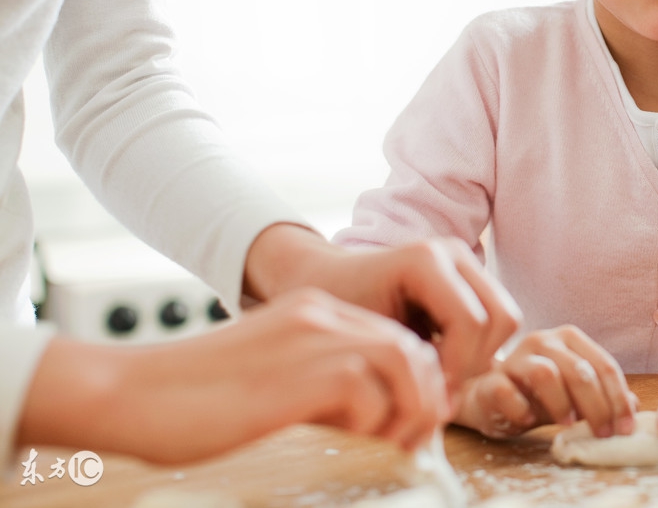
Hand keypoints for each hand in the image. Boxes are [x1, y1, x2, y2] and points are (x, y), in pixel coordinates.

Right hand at [18, 289, 448, 463]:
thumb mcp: (271, 380)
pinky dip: (373, 426)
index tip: (409, 427)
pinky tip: (348, 445)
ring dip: (409, 412)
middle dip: (424, 400)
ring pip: (406, 362)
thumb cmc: (190, 402)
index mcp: (316, 312)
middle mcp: (322, 314)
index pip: (398, 338)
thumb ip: (319, 385)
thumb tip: (373, 421)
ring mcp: (313, 337)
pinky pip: (371, 392)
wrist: (128, 393)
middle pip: (414, 348)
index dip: (417, 385)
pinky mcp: (300, 371)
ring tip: (390, 449)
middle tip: (409, 445)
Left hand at [243, 224, 521, 393]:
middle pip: (501, 317)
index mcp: (425, 259)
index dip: (457, 367)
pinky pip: (496, 319)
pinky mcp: (472, 277)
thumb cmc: (334, 314)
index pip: (471, 322)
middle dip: (475, 362)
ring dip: (479, 356)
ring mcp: (466, 261)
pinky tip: (442, 363)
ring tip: (439, 378)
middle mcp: (453, 252)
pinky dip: (478, 348)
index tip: (429, 396)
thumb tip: (444, 406)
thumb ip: (404, 367)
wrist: (324, 282)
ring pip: (505, 320)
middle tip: (440, 391)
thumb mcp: (362, 341)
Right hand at [452, 325, 636, 438]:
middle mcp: (543, 340)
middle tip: (603, 434)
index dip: (618, 398)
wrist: (486, 396)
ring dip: (562, 404)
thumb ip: (603, 397)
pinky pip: (507, 391)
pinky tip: (529, 422)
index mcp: (569, 339)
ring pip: (546, 374)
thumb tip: (635, 408)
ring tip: (568, 426)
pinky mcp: (490, 379)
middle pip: (579, 370)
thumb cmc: (536, 394)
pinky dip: (522, 409)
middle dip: (597, 406)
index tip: (625, 428)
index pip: (604, 364)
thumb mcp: (574, 395)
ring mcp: (515, 358)